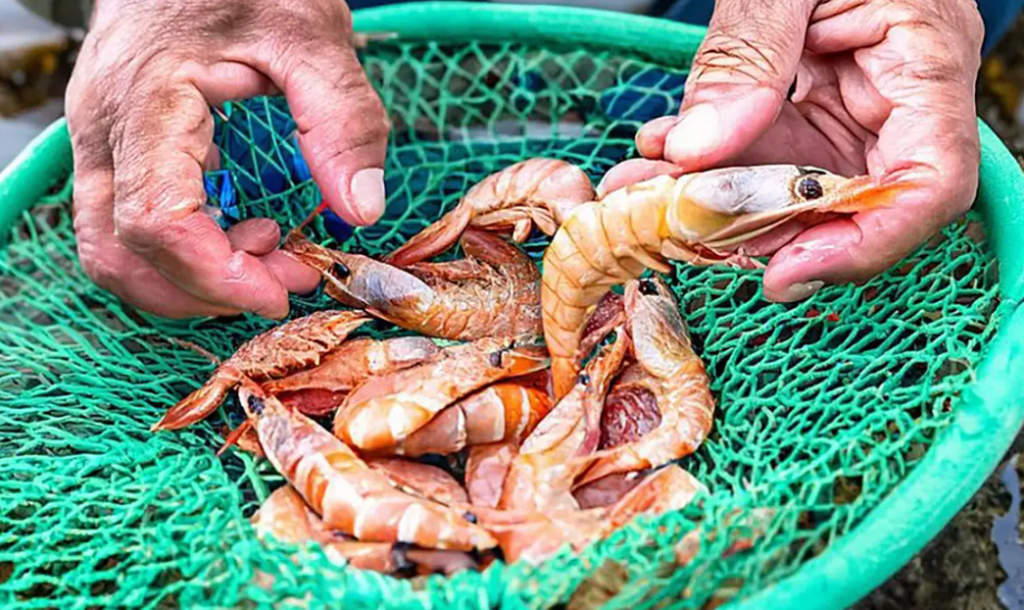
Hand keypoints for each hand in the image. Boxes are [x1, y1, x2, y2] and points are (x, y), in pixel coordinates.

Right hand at [67, 0, 388, 317]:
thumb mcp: (313, 35)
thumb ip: (343, 120)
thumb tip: (361, 209)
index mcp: (148, 98)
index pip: (155, 218)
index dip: (216, 274)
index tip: (282, 290)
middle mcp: (105, 128)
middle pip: (121, 251)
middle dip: (208, 286)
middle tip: (288, 277)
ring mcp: (101, 140)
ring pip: (111, 250)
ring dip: (189, 279)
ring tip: (268, 254)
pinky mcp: (116, 148)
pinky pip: (126, 225)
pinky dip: (183, 252)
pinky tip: (242, 234)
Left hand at [601, 0, 983, 301]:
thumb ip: (748, 54)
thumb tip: (699, 149)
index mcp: (926, 58)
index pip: (928, 184)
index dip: (864, 244)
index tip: (784, 273)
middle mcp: (896, 99)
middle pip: (847, 202)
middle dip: (756, 227)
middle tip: (675, 228)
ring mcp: (851, 107)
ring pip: (790, 187)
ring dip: (713, 201)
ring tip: (640, 193)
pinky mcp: (809, 107)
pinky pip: (763, 156)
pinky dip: (708, 166)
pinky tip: (657, 156)